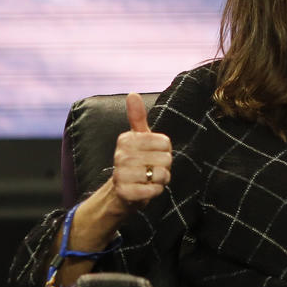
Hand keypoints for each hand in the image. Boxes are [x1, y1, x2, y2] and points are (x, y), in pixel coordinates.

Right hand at [111, 92, 171, 207]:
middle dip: (164, 167)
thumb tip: (132, 93)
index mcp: (126, 139)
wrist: (123, 191)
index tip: (153, 154)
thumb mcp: (138, 138)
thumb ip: (137, 117)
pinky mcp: (125, 193)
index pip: (165, 142)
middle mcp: (121, 155)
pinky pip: (154, 191)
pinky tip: (146, 189)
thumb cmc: (136, 161)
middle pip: (165, 159)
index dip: (165, 151)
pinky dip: (156, 191)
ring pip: (160, 175)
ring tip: (149, 179)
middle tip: (152, 169)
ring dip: (161, 180)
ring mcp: (121, 175)